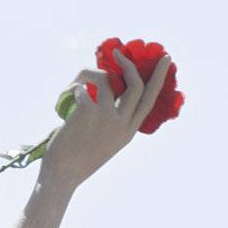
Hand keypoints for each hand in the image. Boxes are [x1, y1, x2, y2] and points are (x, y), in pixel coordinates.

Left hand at [43, 49, 173, 188]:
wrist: (62, 173)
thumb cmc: (80, 156)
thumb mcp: (107, 140)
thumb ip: (116, 118)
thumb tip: (114, 84)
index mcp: (129, 130)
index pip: (150, 98)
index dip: (159, 76)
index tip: (165, 59)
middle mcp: (122, 123)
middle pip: (135, 84)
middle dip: (128, 64)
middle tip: (117, 53)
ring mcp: (106, 117)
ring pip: (106, 81)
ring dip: (90, 76)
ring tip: (78, 84)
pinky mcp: (88, 112)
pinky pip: (82, 88)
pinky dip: (73, 89)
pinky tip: (64, 101)